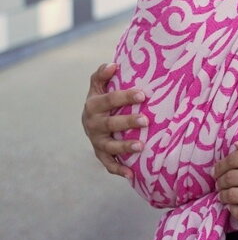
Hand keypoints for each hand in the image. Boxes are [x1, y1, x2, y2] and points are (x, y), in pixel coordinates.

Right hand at [82, 63, 148, 178]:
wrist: (90, 121)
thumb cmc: (101, 99)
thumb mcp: (97, 86)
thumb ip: (102, 74)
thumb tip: (113, 65)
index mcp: (93, 105)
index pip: (109, 99)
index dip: (125, 97)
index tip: (143, 94)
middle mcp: (93, 124)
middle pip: (110, 123)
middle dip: (128, 122)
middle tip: (146, 120)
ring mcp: (96, 141)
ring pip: (110, 146)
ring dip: (124, 147)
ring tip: (141, 146)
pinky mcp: (100, 154)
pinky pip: (108, 163)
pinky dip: (118, 169)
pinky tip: (131, 174)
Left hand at [214, 132, 237, 225]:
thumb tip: (237, 145)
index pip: (234, 159)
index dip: (221, 165)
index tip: (217, 170)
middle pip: (232, 177)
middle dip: (220, 181)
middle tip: (217, 184)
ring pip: (235, 195)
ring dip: (223, 196)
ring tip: (222, 196)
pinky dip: (234, 211)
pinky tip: (232, 208)